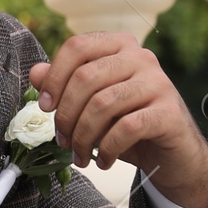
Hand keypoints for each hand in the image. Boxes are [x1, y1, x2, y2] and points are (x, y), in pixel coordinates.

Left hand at [29, 32, 207, 207]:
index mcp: (120, 46)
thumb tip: (35, 73)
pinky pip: (126, 127)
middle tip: (62, 141)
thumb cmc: (129, 125)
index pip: (78, 47)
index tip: (45, 108)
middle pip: (86, 77)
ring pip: (103, 103)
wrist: (172, 154)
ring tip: (80, 156)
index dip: (54, 77)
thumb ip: (66, 86)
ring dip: (83, 137)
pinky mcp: (169, 112)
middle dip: (66, 115)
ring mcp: (158, 83)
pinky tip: (104, 162)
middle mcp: (142, 57)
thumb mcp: (93, 105)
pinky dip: (108, 149)